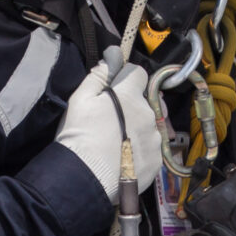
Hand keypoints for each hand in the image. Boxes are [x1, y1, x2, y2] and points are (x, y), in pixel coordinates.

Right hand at [54, 49, 162, 203]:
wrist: (85, 179)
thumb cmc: (79, 137)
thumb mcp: (80, 99)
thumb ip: (99, 75)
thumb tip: (113, 55)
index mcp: (129, 95)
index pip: (138, 73)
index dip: (126, 78)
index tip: (115, 88)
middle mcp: (147, 114)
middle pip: (142, 102)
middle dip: (129, 107)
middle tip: (109, 123)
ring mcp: (154, 138)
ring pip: (148, 126)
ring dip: (136, 130)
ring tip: (115, 144)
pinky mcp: (156, 161)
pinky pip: (150, 149)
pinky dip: (140, 151)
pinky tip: (123, 159)